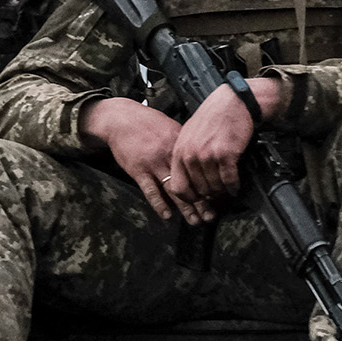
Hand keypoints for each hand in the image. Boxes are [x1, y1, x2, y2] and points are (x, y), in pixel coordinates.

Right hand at [83, 97, 208, 225]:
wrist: (122, 119)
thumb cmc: (147, 123)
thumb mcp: (171, 128)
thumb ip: (185, 144)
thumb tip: (200, 156)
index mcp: (181, 145)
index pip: (199, 168)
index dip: (210, 184)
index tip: (219, 198)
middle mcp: (170, 155)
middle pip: (190, 182)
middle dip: (202, 201)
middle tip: (211, 216)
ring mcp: (154, 164)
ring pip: (173, 189)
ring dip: (185, 207)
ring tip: (195, 221)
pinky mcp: (138, 170)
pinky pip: (150, 190)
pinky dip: (159, 204)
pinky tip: (167, 215)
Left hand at [166, 79, 282, 207]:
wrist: (232, 102)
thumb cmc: (213, 117)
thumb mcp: (190, 134)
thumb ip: (186, 156)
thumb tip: (189, 179)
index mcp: (180, 151)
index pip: (178, 187)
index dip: (189, 198)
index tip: (198, 199)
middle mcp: (191, 154)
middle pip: (198, 190)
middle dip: (209, 196)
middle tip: (217, 195)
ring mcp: (208, 155)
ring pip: (214, 187)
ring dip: (222, 191)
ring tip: (227, 189)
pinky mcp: (226, 154)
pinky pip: (229, 180)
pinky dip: (233, 186)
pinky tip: (235, 185)